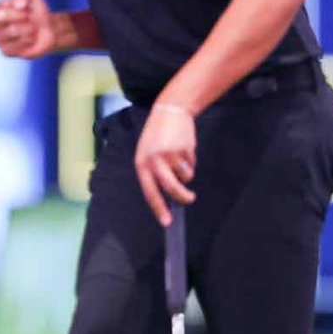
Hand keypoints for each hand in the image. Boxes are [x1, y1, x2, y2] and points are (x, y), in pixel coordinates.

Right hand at [0, 0, 55, 58]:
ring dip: (28, 27)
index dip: (17, 5)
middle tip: (30, 17)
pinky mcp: (5, 52)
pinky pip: (16, 44)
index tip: (26, 6)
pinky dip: (29, 40)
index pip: (0, 5)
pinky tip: (31, 38)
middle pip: (0, 16)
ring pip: (12, 30)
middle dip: (21, 15)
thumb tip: (18, 4)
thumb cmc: (35, 11)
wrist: (49, 29)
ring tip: (33, 28)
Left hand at [135, 103, 196, 226]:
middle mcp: (153, 161)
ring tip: (181, 159)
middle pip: (170, 189)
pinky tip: (184, 148)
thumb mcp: (148, 153)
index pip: (149, 192)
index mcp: (141, 164)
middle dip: (182, 198)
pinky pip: (191, 165)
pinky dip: (191, 161)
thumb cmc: (158, 136)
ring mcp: (169, 155)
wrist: (169, 111)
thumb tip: (168, 197)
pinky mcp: (183, 150)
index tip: (167, 222)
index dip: (159, 208)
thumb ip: (155, 173)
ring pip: (185, 177)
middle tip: (189, 199)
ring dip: (187, 173)